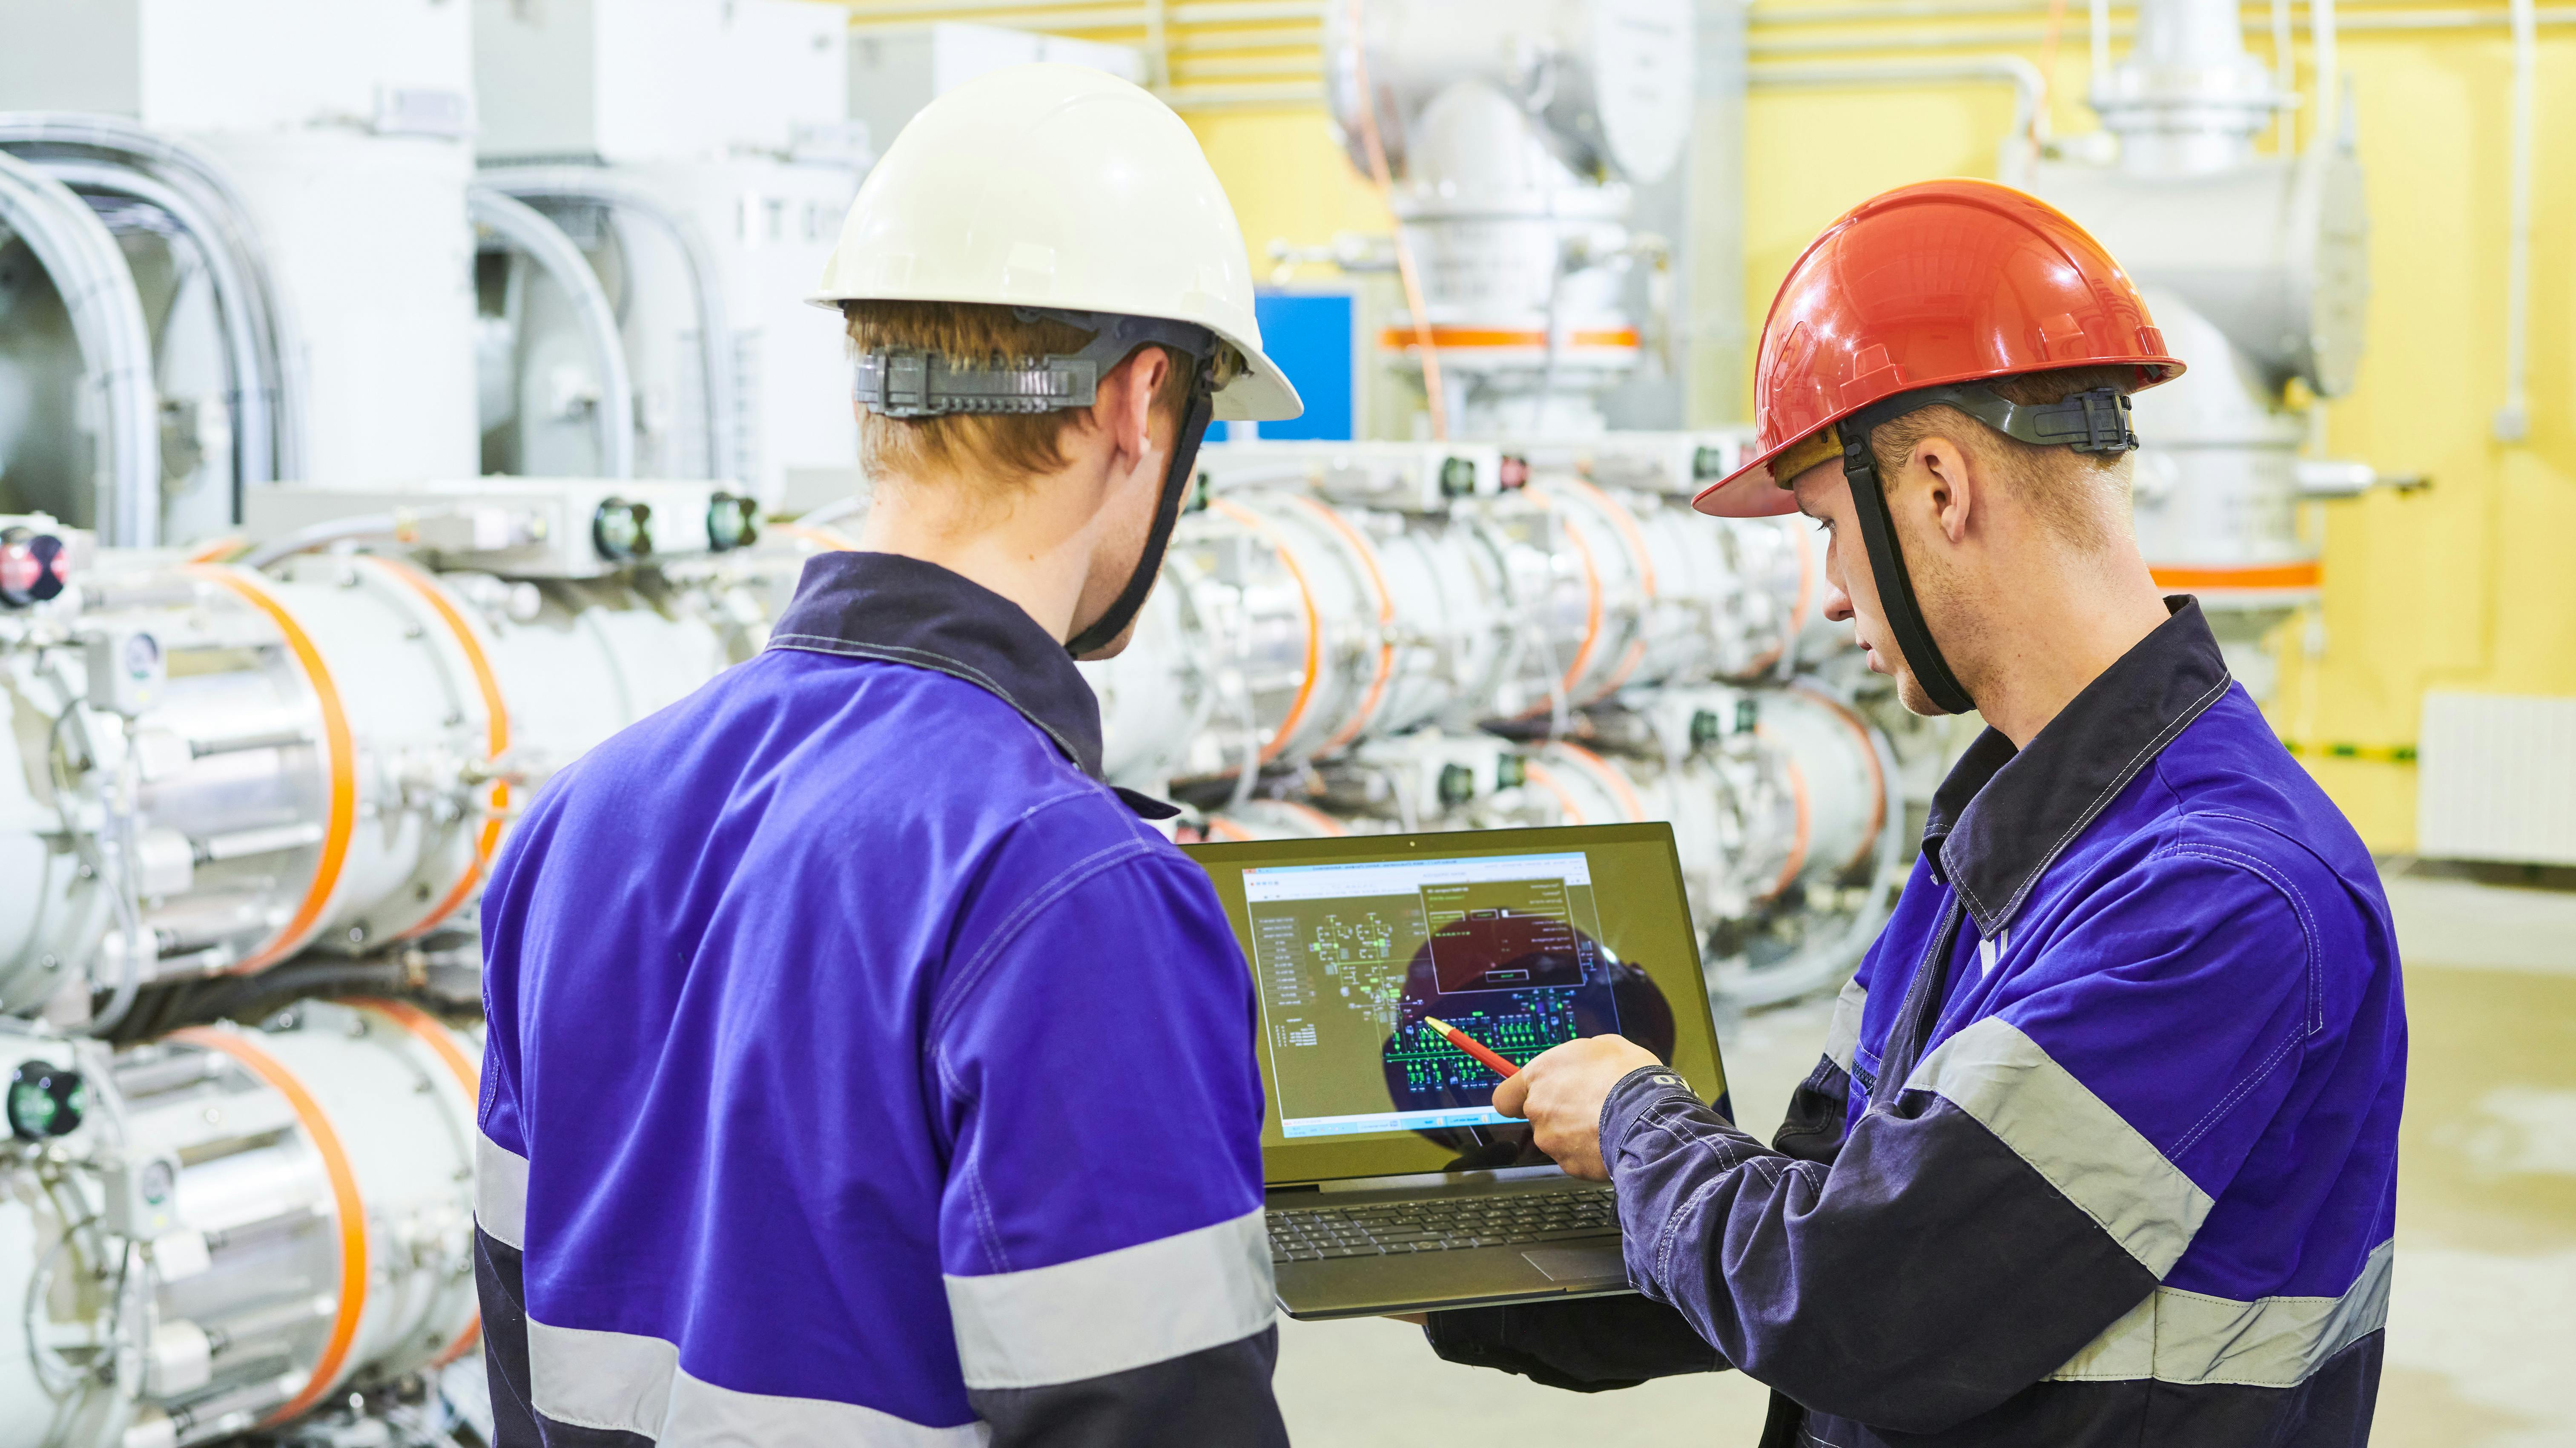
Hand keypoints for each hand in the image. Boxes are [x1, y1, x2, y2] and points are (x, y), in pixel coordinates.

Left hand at [1490, 1035, 1662, 1180]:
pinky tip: (1611, 1139)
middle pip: (1537, 1117)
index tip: (1530, 1098)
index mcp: (1540, 1075)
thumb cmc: (1627, 1077)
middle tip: (1588, 1105)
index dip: (1517, 1098)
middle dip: (1558, 1113)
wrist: (1648, 1117)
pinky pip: (1576, 1158)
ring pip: (1557, 1139)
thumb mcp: (1605, 1045)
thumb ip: (1579, 1056)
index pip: (1505, 1097)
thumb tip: (1581, 1062)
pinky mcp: (1570, 1165)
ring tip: (1606, 1122)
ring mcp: (1552, 1141)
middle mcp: (1538, 1109)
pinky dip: (1590, 1151)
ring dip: (1575, 1133)